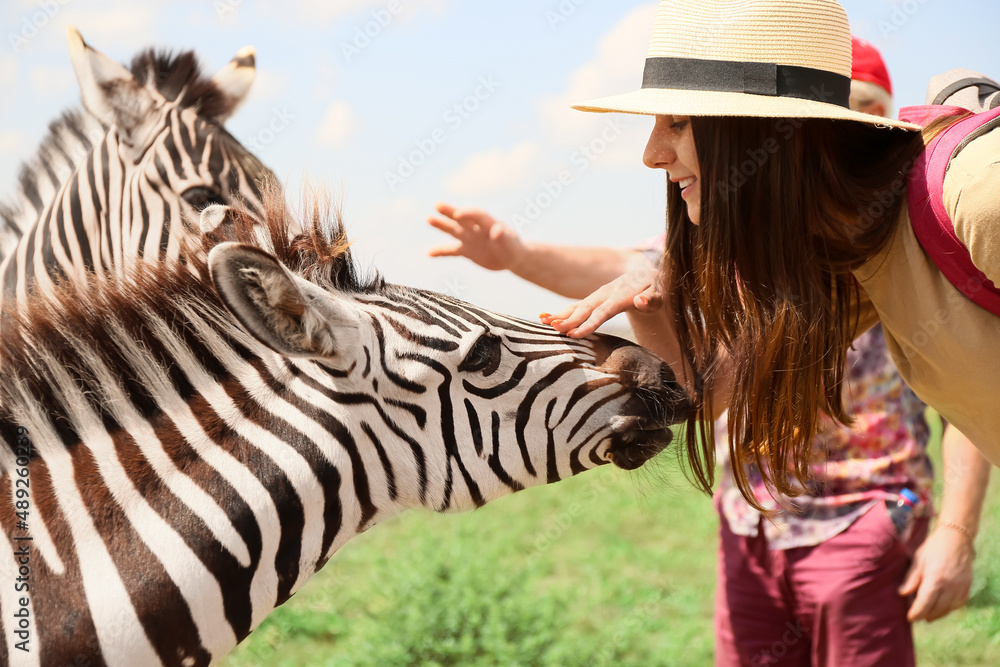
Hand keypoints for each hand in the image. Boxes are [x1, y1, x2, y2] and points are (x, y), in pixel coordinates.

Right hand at [427, 202, 523, 270]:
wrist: (513, 257)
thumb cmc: (514, 249)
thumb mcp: (511, 244)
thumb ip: (504, 237)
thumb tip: (498, 230)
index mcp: (489, 224)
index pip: (477, 215)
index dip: (468, 213)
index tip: (457, 214)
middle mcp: (477, 229)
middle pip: (462, 218)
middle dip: (450, 212)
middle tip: (438, 205)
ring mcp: (471, 238)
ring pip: (454, 230)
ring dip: (441, 225)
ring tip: (429, 218)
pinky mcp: (467, 250)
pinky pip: (451, 250)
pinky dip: (441, 252)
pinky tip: (429, 253)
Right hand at [541, 261, 660, 337]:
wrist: (646, 274)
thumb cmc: (655, 288)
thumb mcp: (660, 294)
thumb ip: (652, 299)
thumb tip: (640, 301)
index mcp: (620, 297)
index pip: (602, 312)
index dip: (587, 324)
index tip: (573, 334)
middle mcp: (605, 294)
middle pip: (585, 309)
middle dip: (568, 319)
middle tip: (553, 328)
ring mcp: (598, 295)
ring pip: (577, 306)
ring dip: (560, 314)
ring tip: (543, 321)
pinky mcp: (594, 298)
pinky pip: (576, 306)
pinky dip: (561, 312)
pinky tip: (546, 318)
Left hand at [898, 524, 975, 621]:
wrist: (956, 539)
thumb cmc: (933, 548)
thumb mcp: (918, 561)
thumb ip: (911, 579)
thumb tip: (902, 593)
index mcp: (935, 579)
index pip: (925, 603)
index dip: (916, 613)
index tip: (909, 617)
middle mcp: (950, 586)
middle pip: (936, 609)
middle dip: (925, 615)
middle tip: (916, 616)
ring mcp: (960, 588)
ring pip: (948, 609)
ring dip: (937, 614)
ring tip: (927, 615)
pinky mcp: (966, 587)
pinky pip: (958, 604)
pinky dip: (949, 608)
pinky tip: (941, 608)